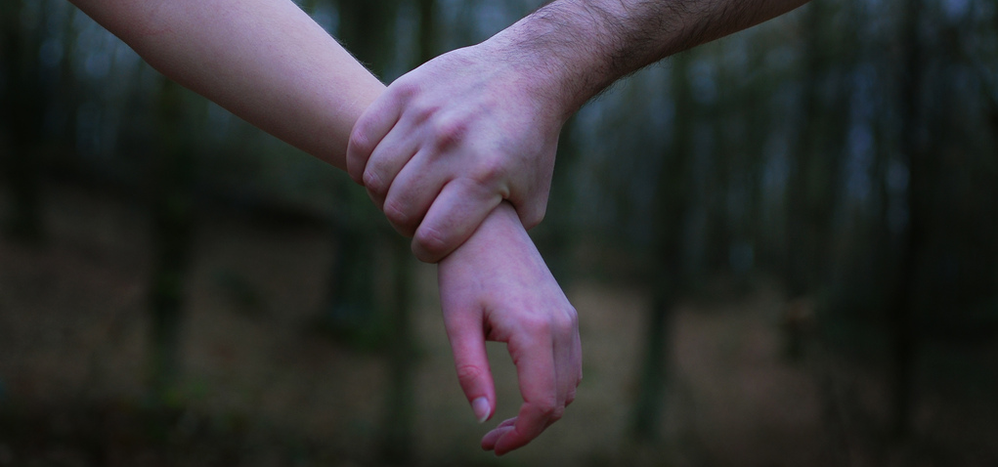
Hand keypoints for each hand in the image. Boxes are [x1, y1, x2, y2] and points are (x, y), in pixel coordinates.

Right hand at [347, 41, 566, 262]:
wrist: (526, 73)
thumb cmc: (529, 143)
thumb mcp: (531, 197)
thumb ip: (503, 235)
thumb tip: (472, 264)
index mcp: (483, 176)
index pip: (432, 237)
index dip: (426, 251)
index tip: (430, 246)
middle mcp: (451, 145)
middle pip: (398, 209)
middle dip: (403, 224)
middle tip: (415, 218)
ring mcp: (425, 115)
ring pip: (376, 177)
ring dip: (382, 195)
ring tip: (399, 192)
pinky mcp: (405, 91)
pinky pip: (362, 140)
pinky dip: (361, 165)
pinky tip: (377, 171)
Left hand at [437, 202, 581, 454]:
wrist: (485, 223)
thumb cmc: (463, 269)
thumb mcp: (457, 321)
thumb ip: (471, 372)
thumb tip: (483, 418)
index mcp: (534, 330)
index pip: (541, 404)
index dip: (520, 434)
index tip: (490, 445)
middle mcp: (561, 325)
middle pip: (559, 401)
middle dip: (528, 428)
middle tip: (490, 439)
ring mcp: (568, 319)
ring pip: (569, 386)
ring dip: (542, 411)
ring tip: (503, 422)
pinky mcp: (566, 314)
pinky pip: (571, 366)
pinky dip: (552, 389)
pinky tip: (522, 394)